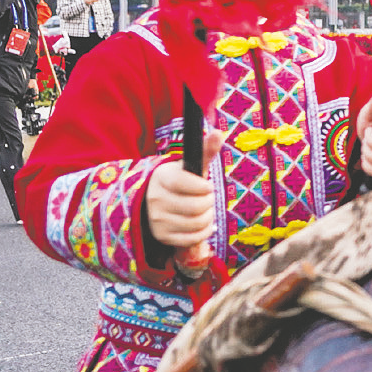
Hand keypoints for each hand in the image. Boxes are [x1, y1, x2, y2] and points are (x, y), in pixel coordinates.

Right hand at [145, 133, 222, 270]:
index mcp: (162, 178)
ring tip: (204, 210)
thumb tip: (218, 132)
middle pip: (197, 207)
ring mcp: (157, 220)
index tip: (206, 186)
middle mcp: (155, 199)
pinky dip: (203, 232)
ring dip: (208, 217)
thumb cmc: (179, 181)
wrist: (152, 200)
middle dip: (209, 202)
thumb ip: (205, 151)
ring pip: (197, 223)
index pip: (188, 184)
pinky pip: (193, 239)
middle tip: (206, 198)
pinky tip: (201, 224)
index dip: (204, 187)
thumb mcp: (189, 165)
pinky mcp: (162, 236)